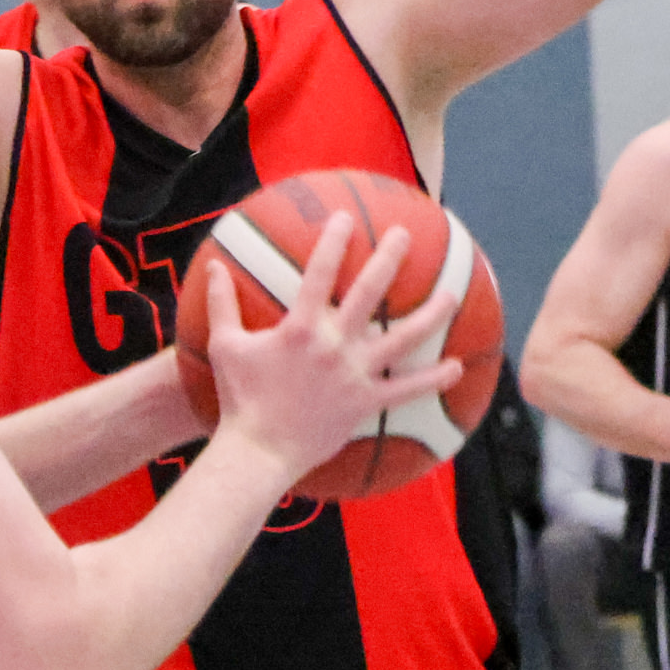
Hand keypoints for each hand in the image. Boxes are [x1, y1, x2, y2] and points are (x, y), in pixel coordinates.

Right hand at [188, 218, 466, 487]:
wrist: (258, 451)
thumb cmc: (240, 399)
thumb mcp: (224, 346)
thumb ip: (220, 304)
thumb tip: (213, 266)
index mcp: (300, 327)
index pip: (321, 272)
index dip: (334, 241)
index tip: (346, 218)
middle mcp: (333, 344)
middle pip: (370, 293)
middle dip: (389, 259)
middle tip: (406, 236)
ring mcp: (354, 373)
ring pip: (402, 338)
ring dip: (431, 314)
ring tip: (452, 295)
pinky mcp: (366, 402)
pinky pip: (407, 390)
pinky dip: (433, 379)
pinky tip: (457, 367)